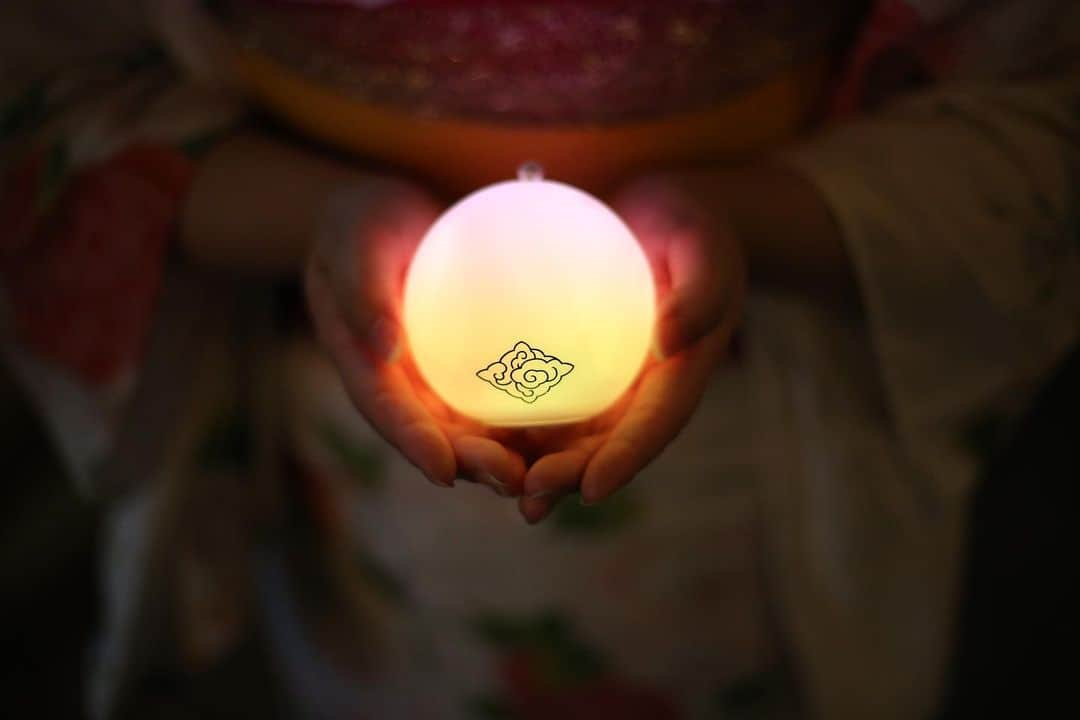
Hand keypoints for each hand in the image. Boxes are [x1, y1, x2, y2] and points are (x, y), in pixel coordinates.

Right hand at [305, 178, 527, 495]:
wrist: (394, 206)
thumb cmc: (364, 219)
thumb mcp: (355, 239)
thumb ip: (363, 290)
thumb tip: (385, 350)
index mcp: (363, 364)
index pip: (387, 412)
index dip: (414, 445)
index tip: (444, 471)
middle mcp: (402, 383)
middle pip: (436, 435)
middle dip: (473, 465)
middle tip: (515, 479)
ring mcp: (439, 377)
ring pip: (473, 425)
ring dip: (509, 452)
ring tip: (550, 470)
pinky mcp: (473, 363)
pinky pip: (503, 391)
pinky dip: (532, 412)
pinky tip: (579, 420)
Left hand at [515, 175, 745, 522]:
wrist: (657, 211)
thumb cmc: (688, 225)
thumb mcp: (701, 244)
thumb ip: (698, 290)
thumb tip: (672, 342)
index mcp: (681, 373)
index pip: (656, 425)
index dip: (626, 460)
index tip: (592, 489)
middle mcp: (642, 390)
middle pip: (608, 446)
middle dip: (572, 478)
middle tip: (530, 495)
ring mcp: (607, 382)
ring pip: (572, 434)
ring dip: (537, 465)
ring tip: (496, 483)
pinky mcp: (573, 365)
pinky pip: (542, 396)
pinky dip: (512, 420)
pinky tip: (469, 430)